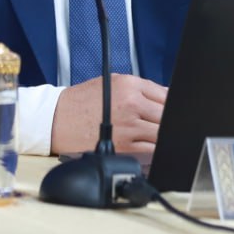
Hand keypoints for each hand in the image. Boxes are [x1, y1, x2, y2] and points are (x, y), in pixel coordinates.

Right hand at [50, 74, 167, 154]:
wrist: (57, 119)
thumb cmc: (84, 101)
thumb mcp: (115, 82)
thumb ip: (145, 88)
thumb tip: (170, 96)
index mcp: (130, 86)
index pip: (167, 96)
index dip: (174, 105)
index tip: (176, 110)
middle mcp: (132, 105)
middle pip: (168, 116)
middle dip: (169, 121)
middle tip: (166, 124)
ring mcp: (129, 128)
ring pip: (162, 134)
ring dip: (163, 136)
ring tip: (155, 134)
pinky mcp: (125, 148)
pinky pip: (151, 151)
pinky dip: (154, 149)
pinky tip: (149, 146)